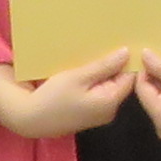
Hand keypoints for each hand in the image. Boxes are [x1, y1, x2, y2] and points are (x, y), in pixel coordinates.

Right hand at [0, 49, 136, 139]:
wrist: (31, 118)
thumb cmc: (53, 97)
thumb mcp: (78, 77)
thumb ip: (104, 66)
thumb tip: (126, 52)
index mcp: (110, 101)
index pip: (130, 77)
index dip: (128, 59)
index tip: (125, 41)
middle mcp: (110, 110)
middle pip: (120, 82)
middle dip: (116, 64)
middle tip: (111, 42)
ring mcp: (100, 113)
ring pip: (109, 86)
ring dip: (104, 71)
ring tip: (98, 51)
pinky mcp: (90, 113)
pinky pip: (99, 92)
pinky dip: (96, 80)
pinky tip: (88, 68)